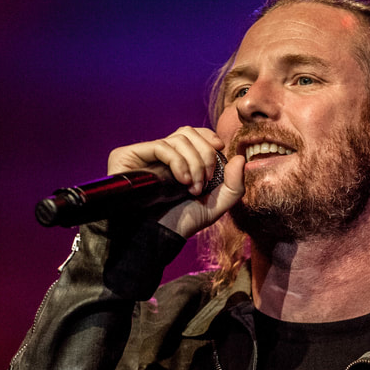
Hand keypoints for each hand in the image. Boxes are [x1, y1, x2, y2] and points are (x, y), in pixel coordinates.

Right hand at [107, 126, 244, 237]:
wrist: (155, 236)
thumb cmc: (181, 223)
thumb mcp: (214, 206)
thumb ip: (233, 186)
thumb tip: (241, 158)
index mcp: (177, 160)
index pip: (193, 133)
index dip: (207, 136)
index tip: (220, 148)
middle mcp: (160, 155)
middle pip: (188, 132)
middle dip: (206, 154)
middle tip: (207, 179)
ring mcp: (144, 154)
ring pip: (178, 139)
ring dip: (194, 163)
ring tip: (193, 187)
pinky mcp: (128, 155)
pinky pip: (161, 146)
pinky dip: (178, 162)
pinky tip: (182, 181)